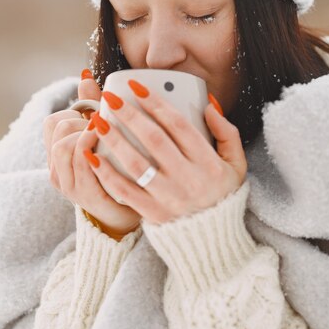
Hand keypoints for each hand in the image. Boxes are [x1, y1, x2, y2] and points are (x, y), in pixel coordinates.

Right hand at [43, 70, 141, 234]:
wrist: (127, 212)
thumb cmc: (116, 169)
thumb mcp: (102, 135)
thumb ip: (92, 107)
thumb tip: (85, 75)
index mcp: (58, 154)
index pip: (53, 120)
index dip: (75, 111)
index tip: (97, 114)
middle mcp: (57, 169)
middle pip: (58, 126)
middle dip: (83, 119)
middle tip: (103, 123)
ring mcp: (68, 183)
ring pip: (65, 144)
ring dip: (87, 131)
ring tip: (106, 130)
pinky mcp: (85, 194)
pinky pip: (81, 162)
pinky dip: (93, 146)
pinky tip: (107, 140)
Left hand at [84, 80, 247, 224]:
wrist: (214, 240)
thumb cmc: (223, 195)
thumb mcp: (236, 164)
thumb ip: (227, 133)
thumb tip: (208, 105)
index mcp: (208, 163)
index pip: (179, 126)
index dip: (156, 103)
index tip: (136, 87)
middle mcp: (187, 178)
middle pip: (154, 140)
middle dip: (129, 115)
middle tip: (110, 98)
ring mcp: (168, 197)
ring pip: (136, 164)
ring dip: (114, 140)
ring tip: (97, 122)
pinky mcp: (152, 213)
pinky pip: (125, 191)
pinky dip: (107, 174)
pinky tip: (93, 157)